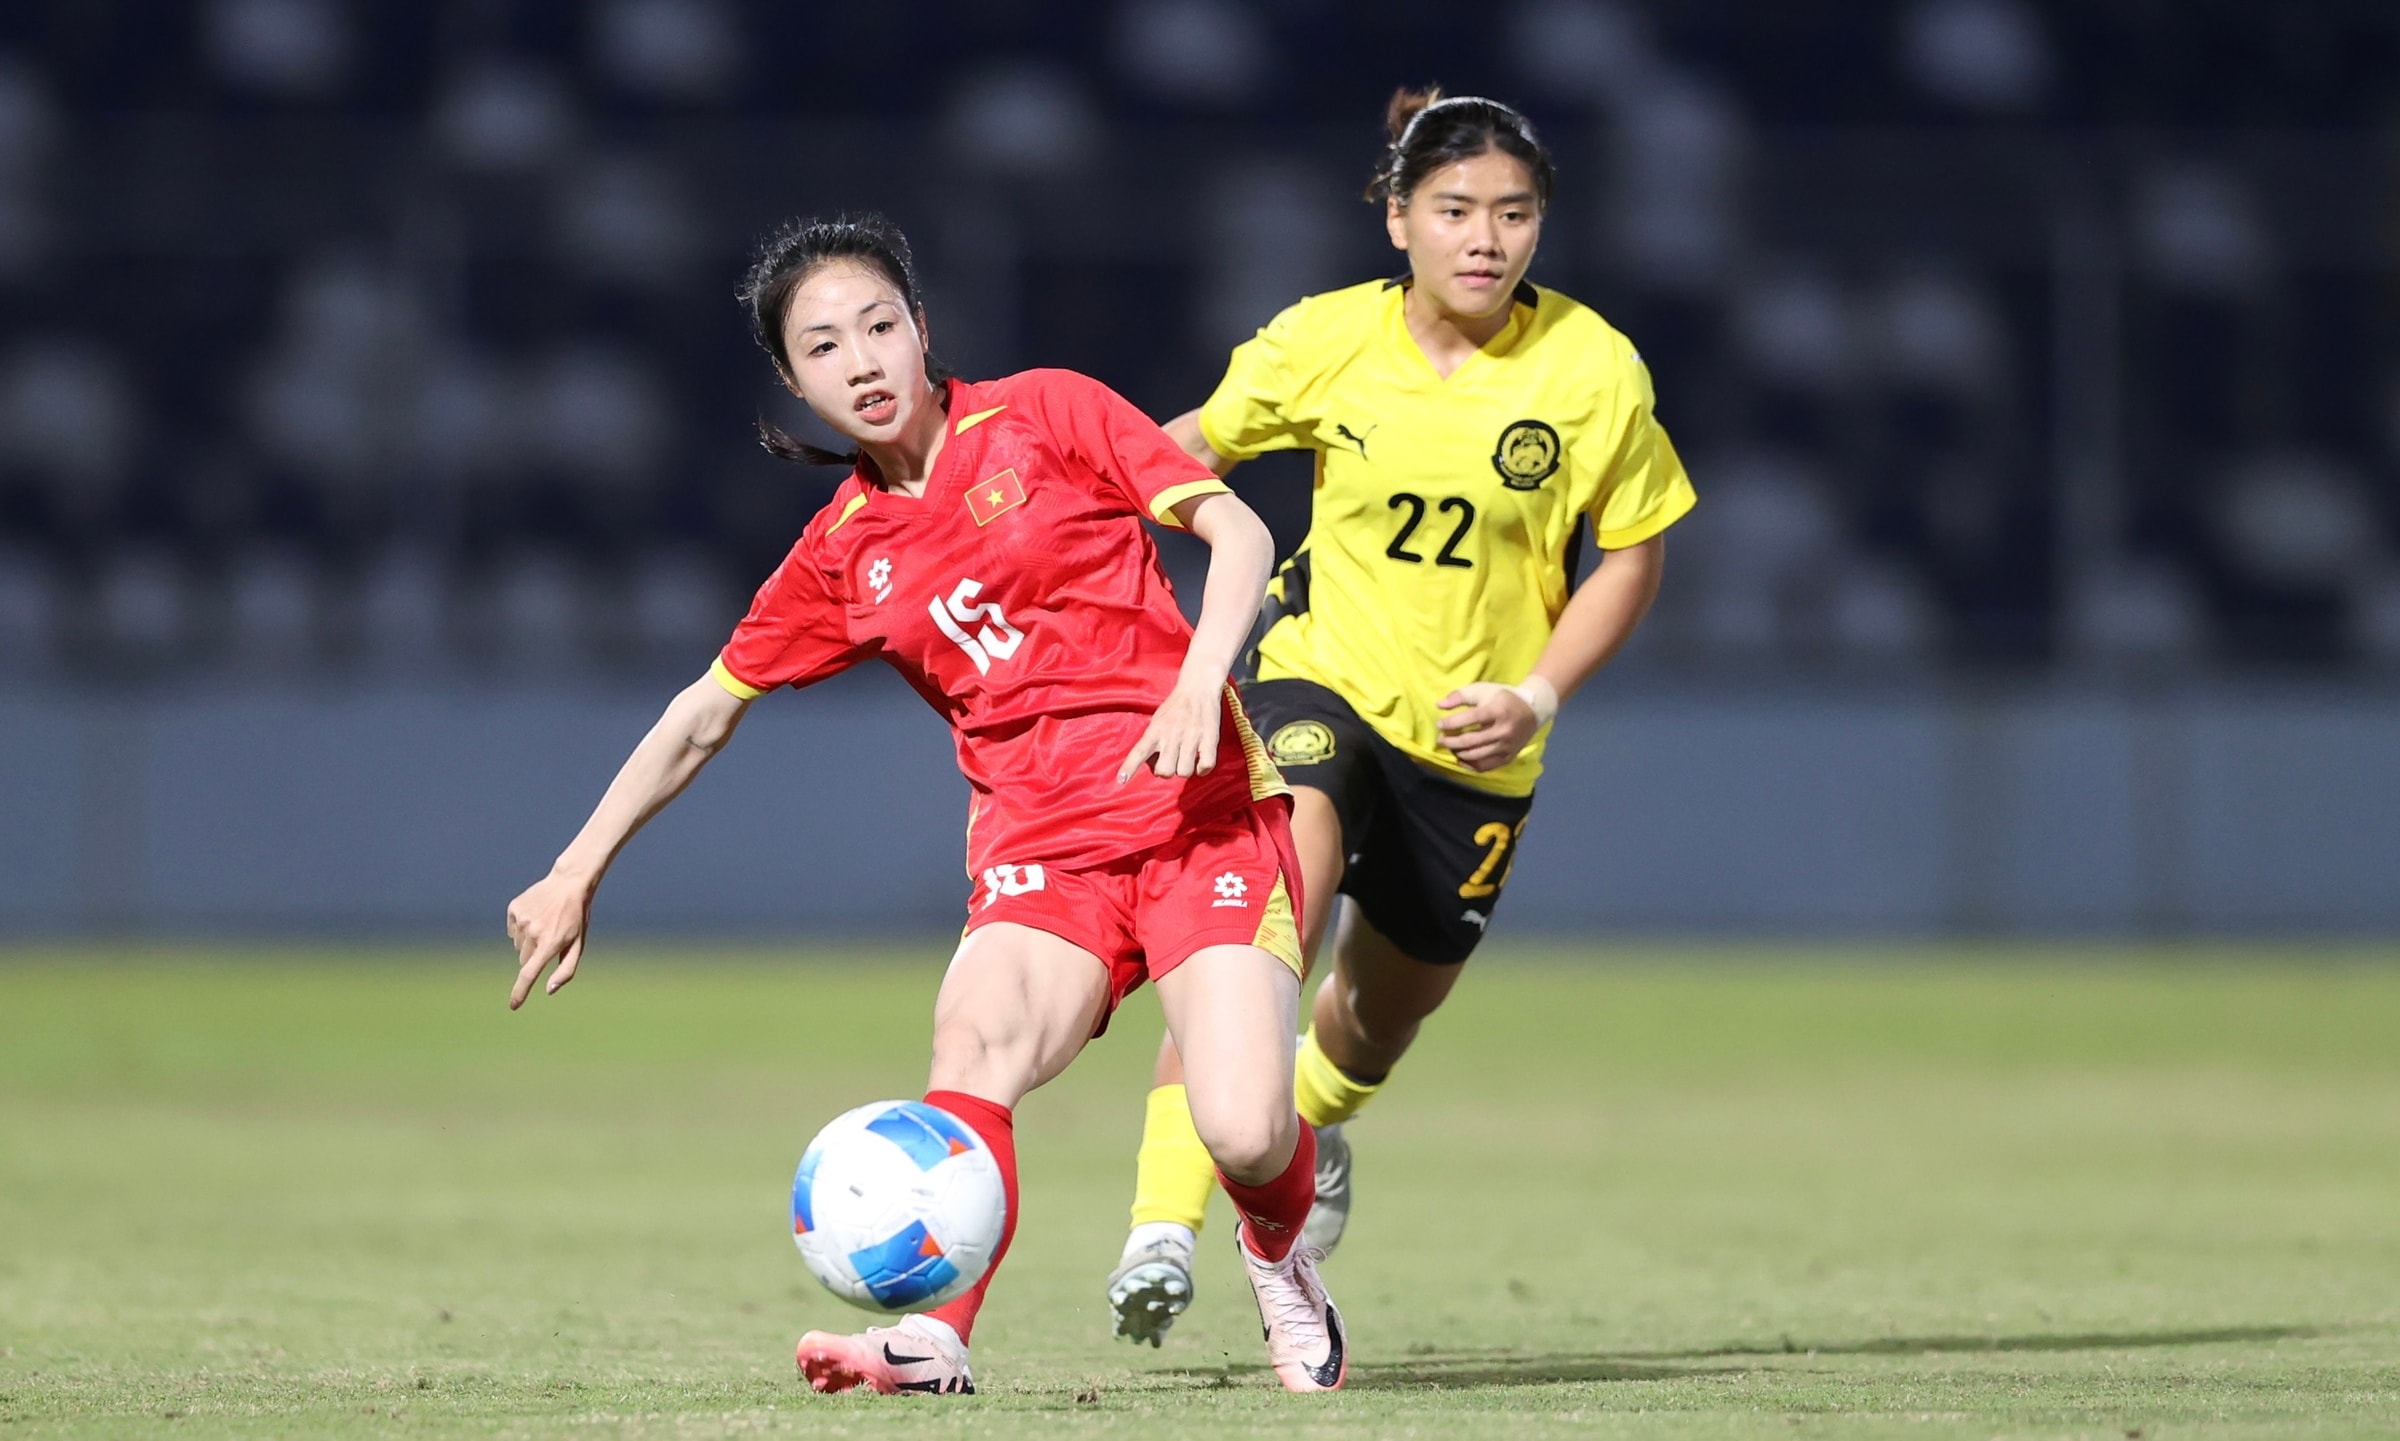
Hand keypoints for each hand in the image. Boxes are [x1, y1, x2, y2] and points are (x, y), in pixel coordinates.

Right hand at [505, 870, 594, 1008]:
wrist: (569, 884)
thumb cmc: (576, 918)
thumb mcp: (578, 945)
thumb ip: (565, 970)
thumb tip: (548, 990)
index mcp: (550, 944)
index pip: (529, 974)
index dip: (520, 992)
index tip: (513, 1006)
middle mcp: (533, 933)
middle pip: (524, 960)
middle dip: (535, 956)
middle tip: (551, 939)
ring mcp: (521, 920)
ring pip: (518, 946)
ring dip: (529, 941)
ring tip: (545, 924)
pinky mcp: (514, 909)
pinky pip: (513, 930)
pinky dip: (522, 928)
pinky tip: (536, 916)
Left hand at [1118, 674, 1222, 782]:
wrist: (1198, 688)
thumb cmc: (1175, 708)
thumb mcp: (1157, 721)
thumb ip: (1152, 741)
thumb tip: (1150, 765)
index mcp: (1156, 730)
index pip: (1139, 751)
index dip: (1130, 768)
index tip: (1121, 781)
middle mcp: (1172, 735)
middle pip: (1165, 771)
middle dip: (1166, 771)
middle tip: (1171, 761)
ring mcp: (1191, 737)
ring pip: (1184, 772)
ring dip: (1184, 769)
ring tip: (1186, 758)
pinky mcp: (1210, 739)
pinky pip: (1205, 766)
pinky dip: (1202, 769)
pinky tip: (1200, 762)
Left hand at [1435, 678, 1554, 771]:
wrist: (1532, 710)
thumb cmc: (1503, 698)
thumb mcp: (1483, 690)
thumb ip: (1460, 696)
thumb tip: (1439, 705)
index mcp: (1498, 711)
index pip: (1471, 719)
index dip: (1452, 723)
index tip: (1439, 724)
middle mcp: (1504, 731)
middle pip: (1472, 741)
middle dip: (1451, 741)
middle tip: (1440, 739)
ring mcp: (1507, 746)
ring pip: (1477, 756)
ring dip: (1458, 753)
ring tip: (1450, 747)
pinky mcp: (1509, 757)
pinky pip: (1486, 766)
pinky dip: (1470, 765)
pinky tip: (1461, 759)